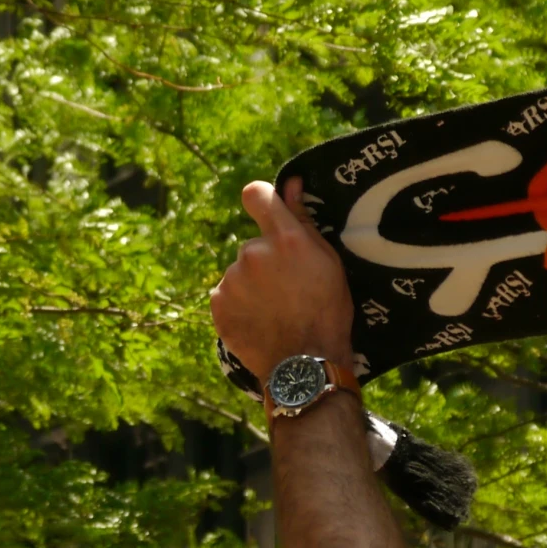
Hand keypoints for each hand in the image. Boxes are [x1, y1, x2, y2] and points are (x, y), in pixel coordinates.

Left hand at [210, 178, 354, 383]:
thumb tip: (292, 182)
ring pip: (240, 273)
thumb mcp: (328, 263)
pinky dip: (239, 306)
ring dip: (252, 286)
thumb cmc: (327, 312)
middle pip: (253, 245)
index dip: (261, 201)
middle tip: (287, 290)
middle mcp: (252, 253)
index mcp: (283, 238)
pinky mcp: (217, 304)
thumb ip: (303, 220)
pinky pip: (226, 295)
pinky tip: (259, 322)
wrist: (304, 365)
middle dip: (266, 262)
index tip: (267, 213)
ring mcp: (231, 279)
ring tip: (275, 311)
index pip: (256, 195)